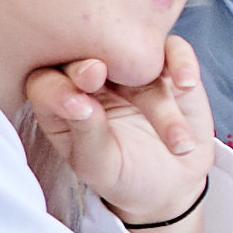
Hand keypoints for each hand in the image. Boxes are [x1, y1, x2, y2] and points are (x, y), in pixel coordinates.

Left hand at [27, 43, 222, 232]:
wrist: (170, 182)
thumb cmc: (124, 175)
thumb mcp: (99, 166)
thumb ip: (86, 135)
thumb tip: (79, 102)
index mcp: (64, 100)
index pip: (46, 82)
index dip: (55, 86)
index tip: (76, 103)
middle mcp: (94, 77)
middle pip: (83, 52)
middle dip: (86, 63)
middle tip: (96, 72)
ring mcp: (131, 67)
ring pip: (131, 50)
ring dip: (146, 75)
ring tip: (164, 113)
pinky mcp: (168, 65)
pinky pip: (174, 49)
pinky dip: (182, 61)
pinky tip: (186, 84)